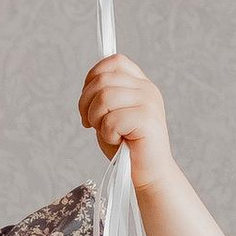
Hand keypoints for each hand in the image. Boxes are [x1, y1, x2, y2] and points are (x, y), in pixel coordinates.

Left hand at [78, 55, 174, 180]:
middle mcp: (147, 89)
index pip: (114, 62)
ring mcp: (149, 102)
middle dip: (86, 104)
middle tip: (91, 123)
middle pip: (103, 80)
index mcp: (139, 84)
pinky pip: (112, 120)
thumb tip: (89, 83)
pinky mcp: (147, 120)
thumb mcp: (109, 115)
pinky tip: (118, 141)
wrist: (148, 174)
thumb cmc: (126, 147)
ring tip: (108, 133)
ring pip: (105, 97)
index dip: (92, 78)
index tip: (88, 102)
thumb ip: (102, 96)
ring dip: (96, 119)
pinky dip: (107, 134)